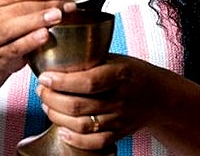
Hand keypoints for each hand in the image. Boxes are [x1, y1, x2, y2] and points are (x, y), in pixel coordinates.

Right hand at [0, 0, 75, 75]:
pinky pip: (16, 47)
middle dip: (43, 5)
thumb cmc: (0, 26)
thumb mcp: (5, 7)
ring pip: (13, 27)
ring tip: (56, 16)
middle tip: (62, 4)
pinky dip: (31, 40)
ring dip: (37, 20)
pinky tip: (45, 34)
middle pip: (15, 8)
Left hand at [36, 54, 161, 150]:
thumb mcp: (115, 58)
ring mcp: (120, 119)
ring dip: (58, 117)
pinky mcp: (119, 134)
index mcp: (120, 74)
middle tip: (41, 91)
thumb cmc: (131, 73)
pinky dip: (75, 139)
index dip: (62, 82)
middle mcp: (121, 98)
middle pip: (79, 105)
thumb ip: (90, 59)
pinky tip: (62, 129)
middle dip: (52, 99)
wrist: (158, 96)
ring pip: (82, 125)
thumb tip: (54, 55)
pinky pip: (95, 143)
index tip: (44, 77)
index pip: (88, 81)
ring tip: (47, 106)